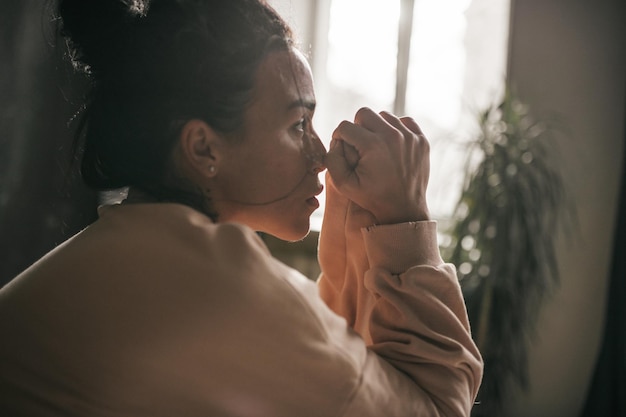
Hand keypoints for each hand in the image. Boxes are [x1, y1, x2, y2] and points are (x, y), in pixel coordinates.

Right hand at [324, 108, 430, 224]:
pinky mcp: (421, 140)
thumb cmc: (372, 197)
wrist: (404, 210)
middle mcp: (393, 136)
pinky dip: (396, 129)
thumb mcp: (343, 184)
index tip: (342, 148)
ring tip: (375, 147)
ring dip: (376, 128)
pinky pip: (404, 121)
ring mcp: (410, 136)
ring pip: (384, 116)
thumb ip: (331, 159)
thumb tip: (335, 140)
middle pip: (364, 113)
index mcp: (373, 145)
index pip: (345, 126)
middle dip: (357, 127)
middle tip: (358, 145)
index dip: (339, 137)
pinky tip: (391, 145)